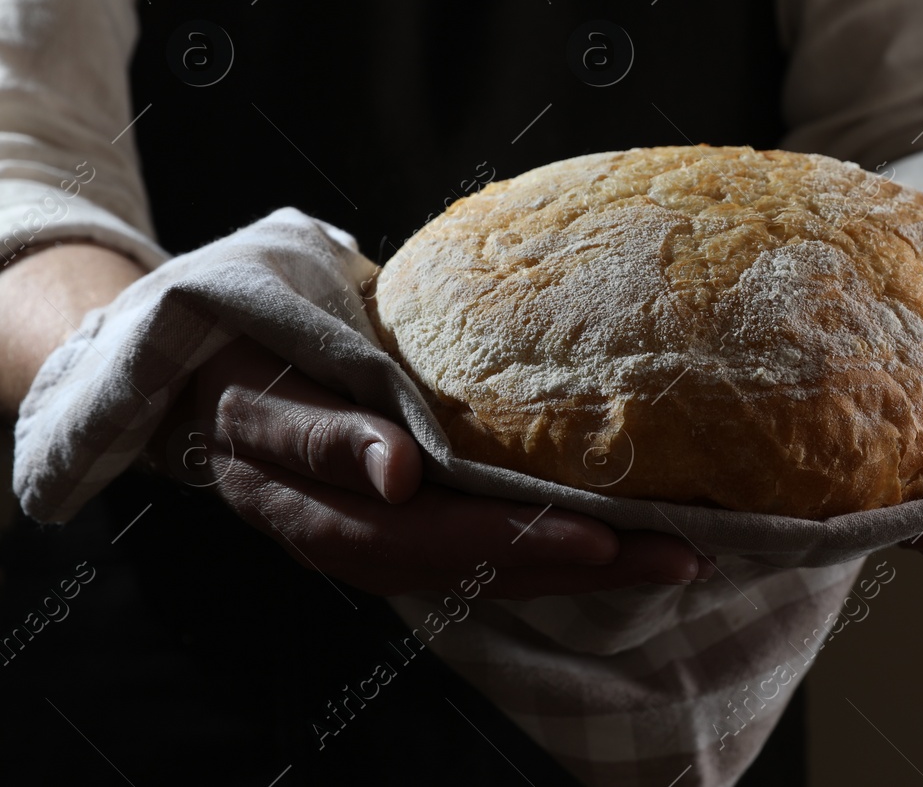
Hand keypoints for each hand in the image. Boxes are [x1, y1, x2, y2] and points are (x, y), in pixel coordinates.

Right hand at [147, 336, 713, 597]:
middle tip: (683, 551)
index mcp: (325, 515)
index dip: (515, 539)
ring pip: (502, 570)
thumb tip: (397, 472)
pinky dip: (567, 550)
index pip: (432, 539)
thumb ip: (323, 433)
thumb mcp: (265, 393)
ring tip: (684, 552)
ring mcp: (400, 542)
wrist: (219, 383)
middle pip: (486, 568)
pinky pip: (501, 550)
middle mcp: (370, 544)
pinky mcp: (425, 527)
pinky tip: (631, 540)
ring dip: (593, 567)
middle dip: (586, 565)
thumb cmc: (246, 372)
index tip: (597, 535)